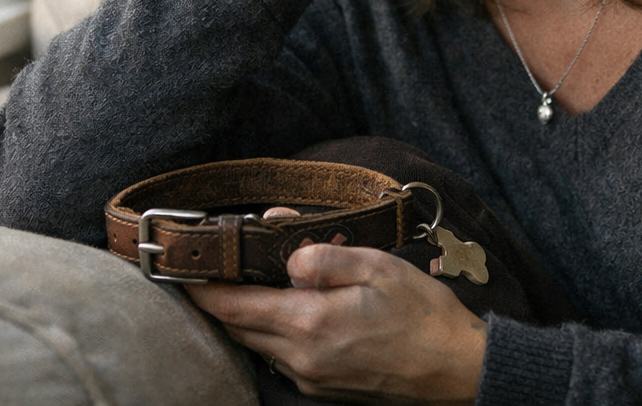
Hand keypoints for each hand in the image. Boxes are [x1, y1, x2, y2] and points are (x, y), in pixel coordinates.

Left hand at [186, 242, 486, 403]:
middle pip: (237, 327)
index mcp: (309, 323)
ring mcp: (311, 377)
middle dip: (218, 298)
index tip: (183, 265)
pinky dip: (271, 331)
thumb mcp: (377, 267)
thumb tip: (287, 253)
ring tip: (250, 278)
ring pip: (257, 343)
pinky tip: (287, 308)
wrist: (457, 369)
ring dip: (245, 314)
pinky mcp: (323, 388)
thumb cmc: (423, 315)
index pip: (233, 305)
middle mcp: (301, 357)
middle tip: (211, 265)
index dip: (202, 286)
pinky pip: (280, 357)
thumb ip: (325, 258)